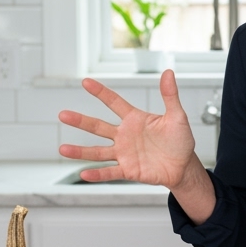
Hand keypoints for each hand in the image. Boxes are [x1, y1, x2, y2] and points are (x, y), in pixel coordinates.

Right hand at [57, 72, 199, 186]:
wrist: (183, 166)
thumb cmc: (180, 140)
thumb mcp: (177, 117)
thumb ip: (170, 96)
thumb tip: (169, 72)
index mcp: (134, 120)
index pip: (114, 102)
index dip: (101, 92)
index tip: (85, 82)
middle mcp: (124, 135)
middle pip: (98, 127)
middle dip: (80, 121)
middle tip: (62, 114)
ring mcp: (124, 154)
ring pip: (98, 151)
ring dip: (80, 152)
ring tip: (62, 149)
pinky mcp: (128, 170)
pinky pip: (110, 172)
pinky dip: (97, 174)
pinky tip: (83, 174)